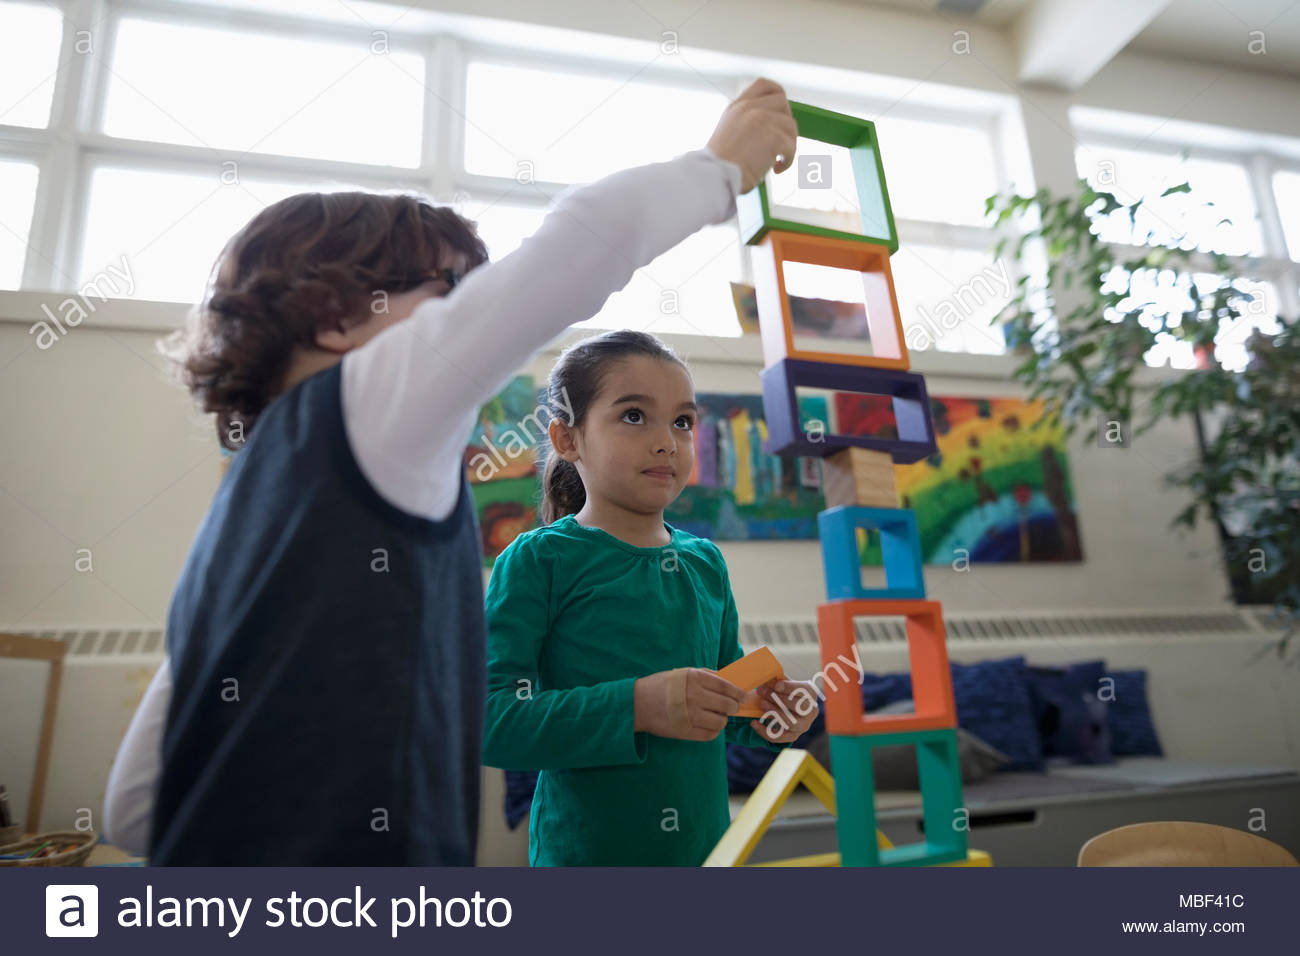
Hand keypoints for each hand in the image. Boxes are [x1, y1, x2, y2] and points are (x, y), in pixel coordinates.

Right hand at [634, 668, 745, 740]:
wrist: (636, 704)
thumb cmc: (661, 685)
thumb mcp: (683, 673)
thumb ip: (706, 675)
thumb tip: (729, 680)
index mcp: (694, 679)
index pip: (727, 687)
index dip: (738, 693)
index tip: (742, 696)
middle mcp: (694, 696)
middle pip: (727, 705)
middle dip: (733, 707)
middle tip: (732, 707)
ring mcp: (690, 715)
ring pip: (720, 722)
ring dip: (722, 719)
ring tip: (717, 716)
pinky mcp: (685, 731)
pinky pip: (710, 735)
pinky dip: (713, 731)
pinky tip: (709, 725)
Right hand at [706, 77, 797, 192]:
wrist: (714, 177)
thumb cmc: (718, 166)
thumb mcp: (727, 133)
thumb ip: (746, 124)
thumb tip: (769, 129)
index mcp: (737, 106)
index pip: (764, 85)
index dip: (777, 95)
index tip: (779, 113)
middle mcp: (750, 108)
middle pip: (782, 101)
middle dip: (785, 120)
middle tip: (779, 140)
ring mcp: (762, 120)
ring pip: (790, 126)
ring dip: (788, 145)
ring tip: (776, 161)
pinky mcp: (773, 137)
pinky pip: (791, 146)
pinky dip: (788, 160)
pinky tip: (776, 169)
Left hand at [749, 679, 817, 743]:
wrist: (788, 710)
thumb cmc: (786, 693)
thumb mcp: (784, 684)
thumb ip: (778, 680)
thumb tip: (766, 675)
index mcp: (810, 694)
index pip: (804, 690)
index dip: (790, 688)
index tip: (776, 685)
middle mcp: (811, 711)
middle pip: (799, 706)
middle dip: (779, 698)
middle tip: (762, 691)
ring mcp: (803, 725)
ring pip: (791, 722)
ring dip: (774, 712)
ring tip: (761, 704)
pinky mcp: (793, 736)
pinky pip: (780, 737)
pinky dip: (765, 731)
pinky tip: (754, 723)